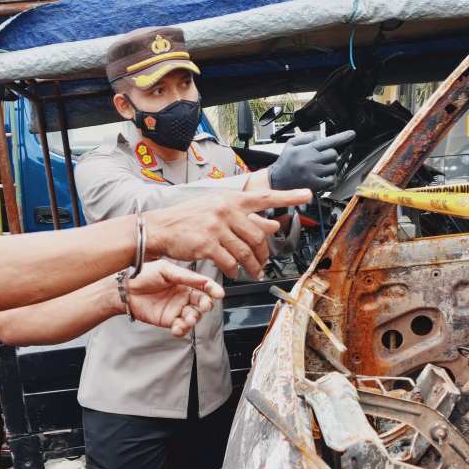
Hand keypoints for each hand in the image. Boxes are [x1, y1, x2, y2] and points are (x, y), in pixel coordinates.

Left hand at [125, 261, 224, 337]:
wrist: (125, 290)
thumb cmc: (142, 275)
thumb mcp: (166, 270)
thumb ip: (186, 276)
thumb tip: (203, 280)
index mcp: (184, 282)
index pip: (203, 286)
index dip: (212, 289)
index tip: (218, 293)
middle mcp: (183, 296)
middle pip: (201, 303)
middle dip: (205, 306)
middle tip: (204, 306)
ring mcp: (176, 309)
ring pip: (193, 317)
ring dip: (194, 319)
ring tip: (189, 318)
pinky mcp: (168, 321)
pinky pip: (181, 328)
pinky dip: (182, 329)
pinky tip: (179, 327)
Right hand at [144, 188, 311, 278]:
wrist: (161, 228)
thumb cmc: (189, 219)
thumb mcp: (217, 210)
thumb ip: (245, 217)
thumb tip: (273, 224)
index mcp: (231, 199)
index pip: (266, 197)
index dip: (289, 196)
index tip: (307, 195)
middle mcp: (226, 210)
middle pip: (258, 235)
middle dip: (265, 254)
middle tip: (265, 263)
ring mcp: (216, 227)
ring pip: (246, 251)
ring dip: (254, 266)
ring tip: (255, 273)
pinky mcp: (207, 244)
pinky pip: (230, 262)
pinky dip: (235, 271)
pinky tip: (236, 273)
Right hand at [268, 130, 356, 191]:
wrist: (276, 181)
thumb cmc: (284, 163)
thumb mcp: (290, 144)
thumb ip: (305, 138)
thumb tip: (317, 137)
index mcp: (307, 149)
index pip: (329, 141)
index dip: (342, 136)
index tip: (352, 134)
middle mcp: (311, 160)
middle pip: (334, 154)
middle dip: (330, 156)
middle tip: (321, 159)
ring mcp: (314, 172)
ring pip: (334, 167)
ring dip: (329, 167)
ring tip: (318, 169)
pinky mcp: (315, 184)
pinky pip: (331, 180)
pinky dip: (329, 179)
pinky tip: (321, 177)